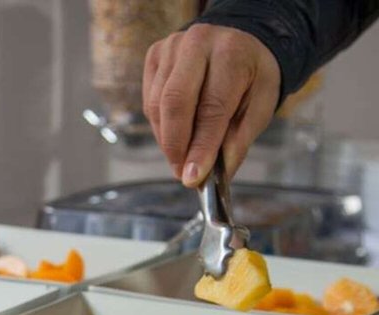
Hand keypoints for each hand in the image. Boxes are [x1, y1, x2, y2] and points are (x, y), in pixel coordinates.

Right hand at [142, 24, 280, 186]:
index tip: (193, 177)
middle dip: (176, 146)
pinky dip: (160, 127)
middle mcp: (197, 43)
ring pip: (157, 106)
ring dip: (167, 140)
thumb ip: (238, 140)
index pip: (212, 107)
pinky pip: (149, 102)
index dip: (201, 146)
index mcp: (231, 52)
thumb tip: (213, 175)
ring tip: (182, 157)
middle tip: (182, 173)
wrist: (238, 42)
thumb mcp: (260, 106)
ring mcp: (171, 48)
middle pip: (174, 102)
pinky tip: (175, 134)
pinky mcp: (154, 56)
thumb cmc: (251, 76)